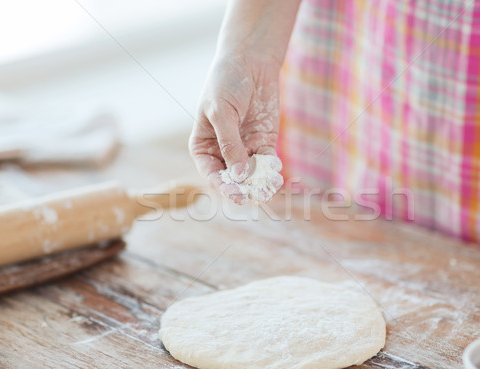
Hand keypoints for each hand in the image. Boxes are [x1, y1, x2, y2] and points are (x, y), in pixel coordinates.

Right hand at [189, 54, 281, 203]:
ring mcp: (244, 149)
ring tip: (268, 191)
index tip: (236, 194)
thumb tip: (238, 175)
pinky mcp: (263, 143)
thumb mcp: (222, 111)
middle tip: (255, 197)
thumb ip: (229, 143)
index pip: (211, 173)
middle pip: (232, 178)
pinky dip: (271, 172)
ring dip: (259, 184)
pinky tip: (276, 178)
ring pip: (251, 175)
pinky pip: (267, 164)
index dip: (223, 186)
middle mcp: (223, 152)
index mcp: (203, 146)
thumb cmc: (226, 82)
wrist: (250, 61)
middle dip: (243, 189)